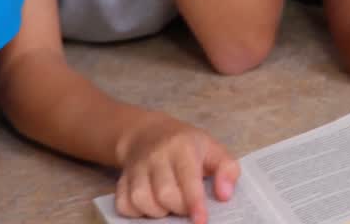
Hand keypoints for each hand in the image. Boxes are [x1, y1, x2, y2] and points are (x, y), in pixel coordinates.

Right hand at [113, 114, 239, 223]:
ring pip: (140, 200)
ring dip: (156, 212)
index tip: (201, 221)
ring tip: (168, 206)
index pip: (188, 179)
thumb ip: (227, 169)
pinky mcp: (122, 178)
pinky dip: (136, 212)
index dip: (194, 203)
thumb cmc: (187, 145)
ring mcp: (136, 167)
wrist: (149, 133)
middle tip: (187, 207)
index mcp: (183, 147)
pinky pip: (123, 204)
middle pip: (164, 194)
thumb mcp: (213, 149)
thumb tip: (225, 195)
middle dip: (179, 208)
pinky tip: (149, 206)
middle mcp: (157, 156)